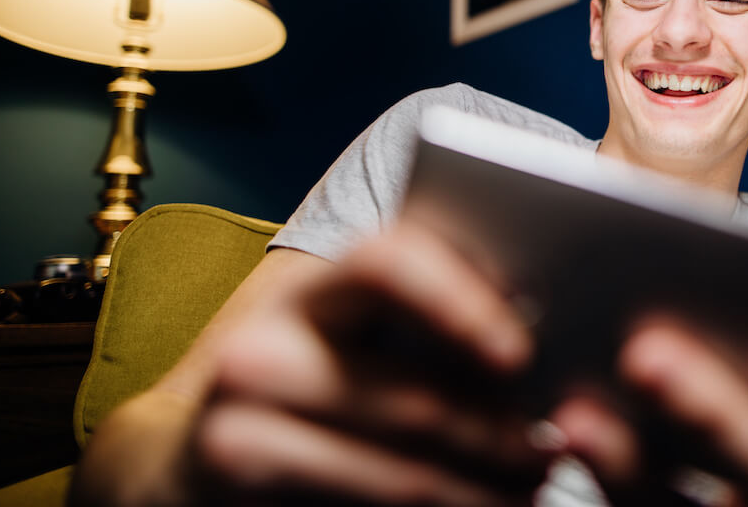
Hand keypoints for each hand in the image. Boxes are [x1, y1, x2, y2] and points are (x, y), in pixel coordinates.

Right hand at [182, 217, 551, 505]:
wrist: (195, 464)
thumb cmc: (314, 392)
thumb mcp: (356, 345)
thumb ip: (428, 327)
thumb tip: (541, 348)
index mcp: (309, 293)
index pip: (387, 263)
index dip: (460, 302)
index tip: (520, 355)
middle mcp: (260, 351)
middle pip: (413, 401)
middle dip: (501, 438)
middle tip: (552, 452)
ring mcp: (238, 430)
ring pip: (404, 479)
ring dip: (484, 495)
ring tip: (529, 492)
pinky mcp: (236, 489)